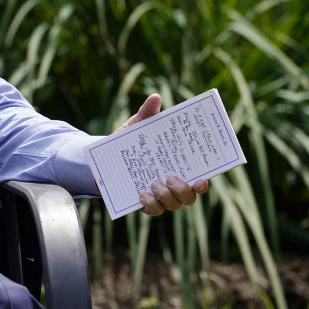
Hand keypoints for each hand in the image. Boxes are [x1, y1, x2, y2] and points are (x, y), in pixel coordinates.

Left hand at [117, 93, 210, 216]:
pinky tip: (142, 194)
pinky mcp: (144, 203)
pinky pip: (154, 210)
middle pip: (189, 197)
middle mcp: (173, 185)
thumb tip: (155, 97)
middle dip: (183, 190)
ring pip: (174, 205)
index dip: (204, 183)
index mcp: (178, 166)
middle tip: (170, 177)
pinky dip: (150, 204)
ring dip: (167, 196)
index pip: (199, 179)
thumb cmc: (129, 140)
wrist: (105, 156)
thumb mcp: (138, 126)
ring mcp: (160, 196)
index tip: (202, 179)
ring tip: (154, 183)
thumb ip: (148, 113)